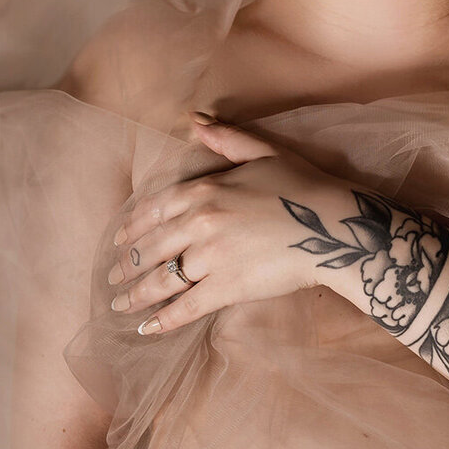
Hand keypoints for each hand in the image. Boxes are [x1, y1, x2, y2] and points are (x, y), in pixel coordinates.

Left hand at [106, 113, 351, 334]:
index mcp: (204, 190)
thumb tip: (195, 120)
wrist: (335, 225)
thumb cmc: (304, 186)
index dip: (131, 228)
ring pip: (162, 279)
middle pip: (151, 248)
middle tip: (113, 278)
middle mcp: (199, 222)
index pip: (153, 211)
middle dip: (126, 266)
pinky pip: (186, 307)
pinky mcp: (227, 287)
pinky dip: (163, 320)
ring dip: (136, 295)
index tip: (117, 242)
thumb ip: (225, 139)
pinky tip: (146, 328)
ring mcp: (211, 257)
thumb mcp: (264, 152)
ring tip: (120, 305)